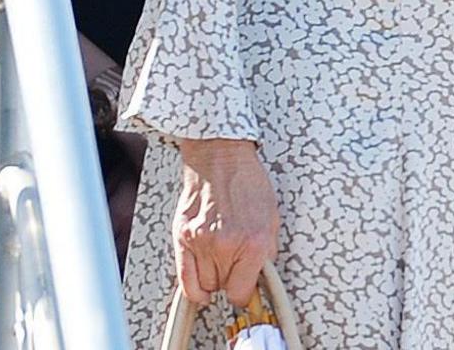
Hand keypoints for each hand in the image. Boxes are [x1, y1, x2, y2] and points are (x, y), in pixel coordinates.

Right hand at [173, 138, 279, 308]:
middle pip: (223, 287)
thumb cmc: (248, 183)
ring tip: (221, 262)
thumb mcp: (271, 218)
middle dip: (231, 280)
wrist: (221, 158)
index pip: (242, 291)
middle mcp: (226, 245)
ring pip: (204, 284)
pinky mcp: (182, 237)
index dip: (245, 294)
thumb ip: (266, 252)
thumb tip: (260, 277)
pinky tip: (200, 288)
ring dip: (213, 278)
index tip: (246, 291)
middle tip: (236, 266)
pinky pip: (184, 278)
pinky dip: (193, 288)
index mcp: (253, 242)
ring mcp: (201, 242)